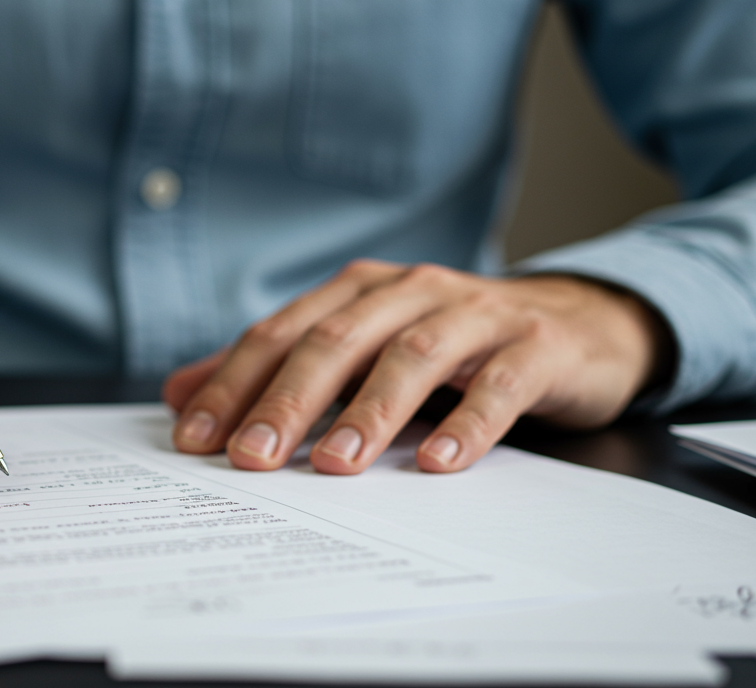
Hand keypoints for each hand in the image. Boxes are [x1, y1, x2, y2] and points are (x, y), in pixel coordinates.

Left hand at [163, 260, 669, 473]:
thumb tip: (179, 395)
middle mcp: (410, 291)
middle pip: (338, 342)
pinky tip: (437, 464)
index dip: (234, 383)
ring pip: (411, 356)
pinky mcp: (535, 347)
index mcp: (358, 291)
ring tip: (334, 464)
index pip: (282, 335)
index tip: (195, 438)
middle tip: (252, 455)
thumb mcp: (360, 350)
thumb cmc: (450, 344)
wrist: (575, 324)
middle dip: (288, 399)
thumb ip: (274, 371)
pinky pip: (498, 384)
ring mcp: (475, 314)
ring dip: (369, 411)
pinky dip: (466, 422)